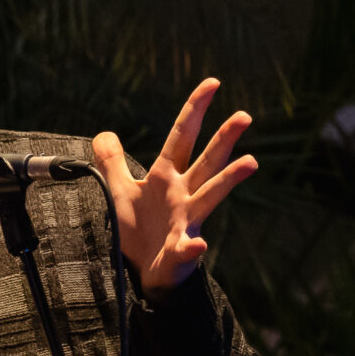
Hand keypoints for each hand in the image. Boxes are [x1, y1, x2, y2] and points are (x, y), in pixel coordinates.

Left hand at [91, 77, 257, 294]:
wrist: (146, 273)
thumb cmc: (140, 231)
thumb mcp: (120, 192)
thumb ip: (112, 162)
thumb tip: (104, 133)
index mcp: (167, 177)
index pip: (182, 135)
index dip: (195, 108)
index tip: (213, 83)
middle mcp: (183, 194)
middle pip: (207, 160)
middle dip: (224, 138)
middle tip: (244, 116)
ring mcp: (185, 221)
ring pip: (211, 195)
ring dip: (229, 179)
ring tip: (250, 162)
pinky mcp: (180, 250)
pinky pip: (187, 247)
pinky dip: (192, 246)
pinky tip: (198, 244)